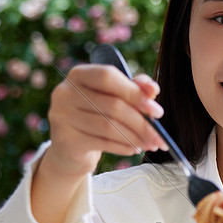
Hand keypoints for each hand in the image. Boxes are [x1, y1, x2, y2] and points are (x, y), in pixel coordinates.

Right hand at [40, 64, 166, 181]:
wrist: (70, 147)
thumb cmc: (97, 115)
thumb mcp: (115, 97)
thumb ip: (134, 88)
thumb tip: (153, 89)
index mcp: (78, 74)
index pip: (108, 76)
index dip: (135, 92)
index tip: (157, 111)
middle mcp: (65, 92)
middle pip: (112, 105)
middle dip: (141, 122)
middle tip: (160, 136)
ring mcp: (62, 116)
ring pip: (108, 126)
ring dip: (135, 137)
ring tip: (151, 144)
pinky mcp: (65, 140)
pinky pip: (102, 143)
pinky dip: (123, 147)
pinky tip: (134, 149)